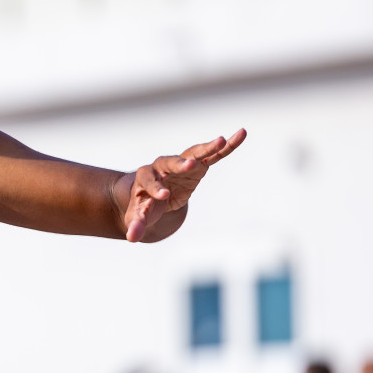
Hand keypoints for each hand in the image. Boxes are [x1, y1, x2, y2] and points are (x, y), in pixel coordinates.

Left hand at [121, 129, 246, 241]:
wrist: (154, 192)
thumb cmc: (145, 202)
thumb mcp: (139, 214)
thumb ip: (136, 224)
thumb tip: (131, 238)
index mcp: (145, 177)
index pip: (149, 181)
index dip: (155, 187)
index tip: (163, 195)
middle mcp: (162, 166)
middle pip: (170, 162)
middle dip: (180, 164)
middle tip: (189, 165)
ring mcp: (182, 163)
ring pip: (194, 153)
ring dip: (207, 147)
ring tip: (221, 140)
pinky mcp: (198, 165)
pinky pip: (213, 155)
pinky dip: (227, 146)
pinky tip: (241, 134)